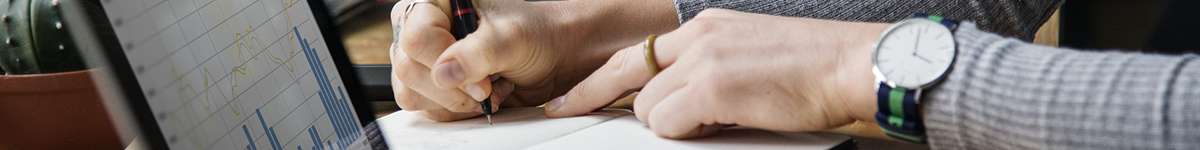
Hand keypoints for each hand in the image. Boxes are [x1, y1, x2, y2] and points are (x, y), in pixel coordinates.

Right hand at [389, 0, 677, 120]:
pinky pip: (424, 106)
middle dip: (451, 88)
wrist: (555, 56)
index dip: (445, 63)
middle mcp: (426, 27)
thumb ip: (479, 53)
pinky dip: (453, 110)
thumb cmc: (537, 34)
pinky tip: (479, 97)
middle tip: (486, 88)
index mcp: (437, 3)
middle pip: (409, 68)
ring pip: (411, 91)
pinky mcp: (433, 84)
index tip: (481, 80)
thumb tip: (445, 72)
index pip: (417, 37)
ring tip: (486, 90)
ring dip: (452, 102)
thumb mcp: (511, 38)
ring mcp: (426, 58)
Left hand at [544, 9, 888, 137]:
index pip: (639, 52)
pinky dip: (683, 133)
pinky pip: (666, 123)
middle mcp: (698, 36)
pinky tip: (719, 125)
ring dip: (669, 124)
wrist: (852, 65)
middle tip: (565, 111)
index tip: (572, 95)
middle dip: (594, 96)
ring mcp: (703, 59)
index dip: (600, 78)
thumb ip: (709, 71)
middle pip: (628, 74)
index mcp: (707, 27)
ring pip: (648, 106)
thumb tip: (681, 104)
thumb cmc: (814, 70)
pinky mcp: (712, 86)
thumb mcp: (750, 57)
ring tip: (714, 121)